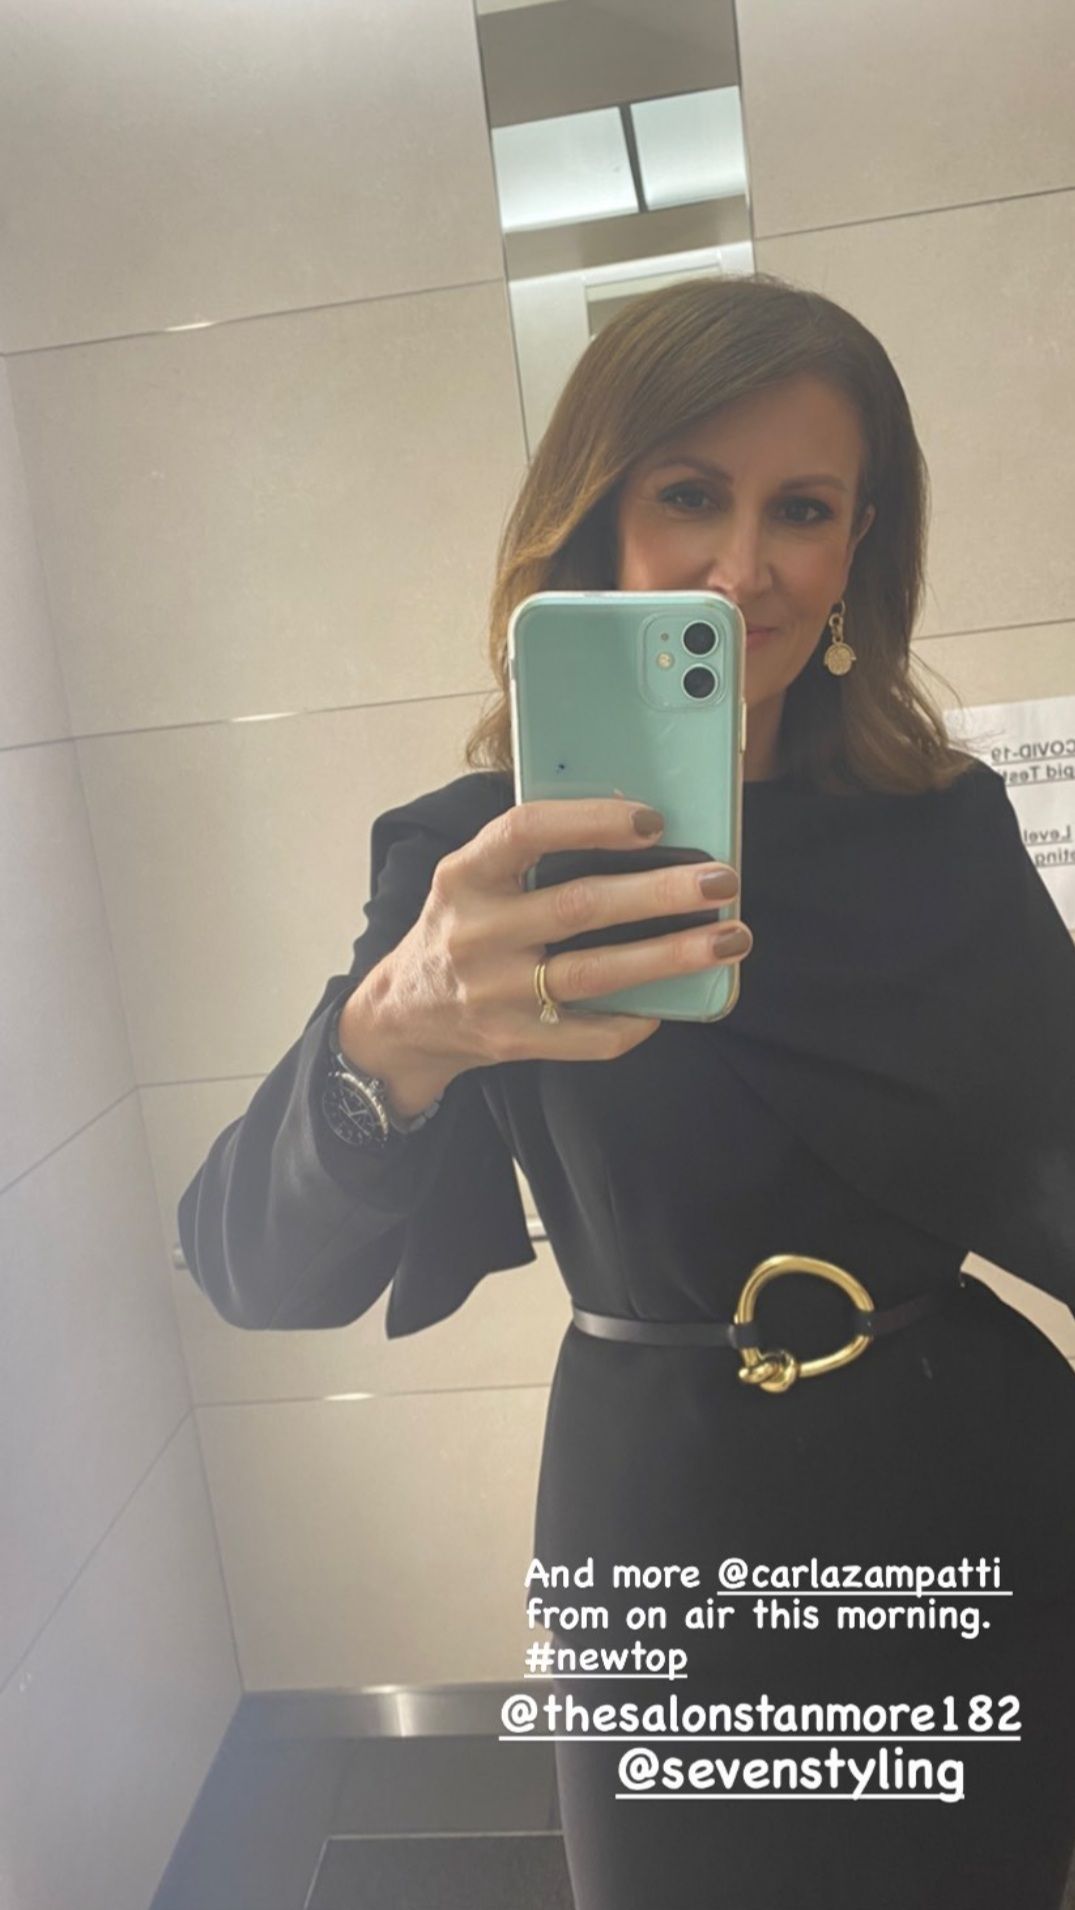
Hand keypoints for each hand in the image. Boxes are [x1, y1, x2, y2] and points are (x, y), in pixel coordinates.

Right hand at [344, 797, 750, 1092]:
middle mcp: (475, 933)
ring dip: (671, 956)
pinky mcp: (513, 1042)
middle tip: (722, 880)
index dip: (591, 821)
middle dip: (661, 891)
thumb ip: (530, 853)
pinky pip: (590, 1036)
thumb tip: (638, 829)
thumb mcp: (471, 880)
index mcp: (464, 876)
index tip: (653, 819)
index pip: (525, 832)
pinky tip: (674, 1002)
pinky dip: (636, 1020)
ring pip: (595, 974)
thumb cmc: (459, 929)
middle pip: (579, 906)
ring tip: (729, 940)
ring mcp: (494, 993)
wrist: (403, 1018)